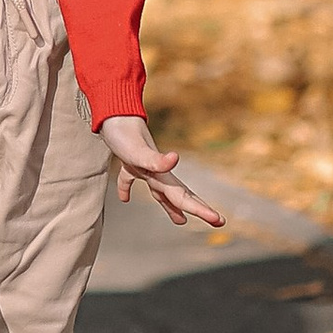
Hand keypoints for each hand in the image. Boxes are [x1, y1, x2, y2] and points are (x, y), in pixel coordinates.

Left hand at [99, 114, 224, 228]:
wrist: (113, 110)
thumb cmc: (124, 133)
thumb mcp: (139, 151)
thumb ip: (156, 160)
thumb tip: (176, 159)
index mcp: (161, 175)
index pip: (183, 197)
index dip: (200, 210)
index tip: (219, 220)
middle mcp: (156, 173)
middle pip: (179, 195)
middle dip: (197, 208)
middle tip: (218, 221)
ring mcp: (143, 167)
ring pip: (160, 192)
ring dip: (170, 206)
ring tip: (180, 221)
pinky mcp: (128, 161)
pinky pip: (130, 179)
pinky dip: (128, 188)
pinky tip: (125, 198)